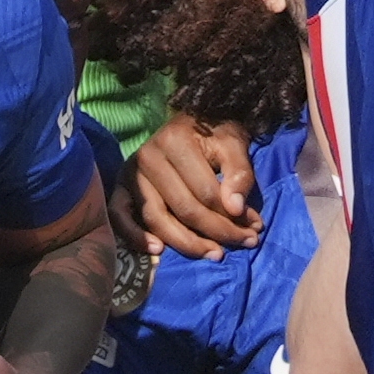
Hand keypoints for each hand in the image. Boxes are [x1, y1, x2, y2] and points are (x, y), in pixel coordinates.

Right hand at [134, 112, 258, 259]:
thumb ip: (239, 174)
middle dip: (216, 232)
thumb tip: (235, 209)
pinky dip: (134, 235)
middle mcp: (147, 157)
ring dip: (185, 242)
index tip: (254, 229)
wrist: (194, 120)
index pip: (205, 192)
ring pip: (155, 218)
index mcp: (175, 142)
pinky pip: (119, 215)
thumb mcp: (235, 144)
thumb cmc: (216, 133)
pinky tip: (158, 249)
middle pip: (183, 208)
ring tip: (212, 254)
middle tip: (243, 244)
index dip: (231, 216)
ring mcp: (130, 173)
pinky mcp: (120, 186)